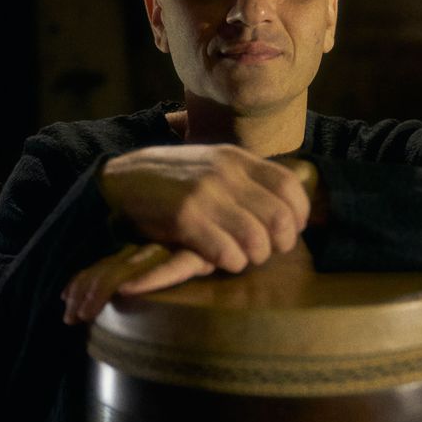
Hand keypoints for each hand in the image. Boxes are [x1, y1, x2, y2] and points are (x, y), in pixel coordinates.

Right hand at [60, 150, 319, 324]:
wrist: (122, 178)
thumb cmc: (172, 178)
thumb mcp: (213, 163)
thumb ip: (247, 178)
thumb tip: (288, 204)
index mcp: (236, 158)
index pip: (289, 185)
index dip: (298, 214)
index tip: (291, 230)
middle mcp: (226, 174)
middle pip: (279, 217)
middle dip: (279, 243)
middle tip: (265, 250)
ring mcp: (206, 195)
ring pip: (256, 239)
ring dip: (253, 256)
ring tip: (241, 257)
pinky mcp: (186, 218)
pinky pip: (227, 252)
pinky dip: (231, 263)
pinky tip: (221, 261)